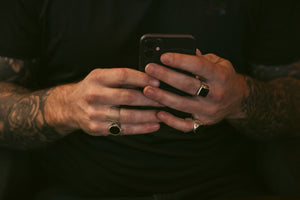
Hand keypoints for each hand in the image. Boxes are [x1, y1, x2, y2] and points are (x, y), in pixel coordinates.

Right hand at [45, 68, 161, 135]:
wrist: (70, 106)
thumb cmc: (92, 88)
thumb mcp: (101, 76)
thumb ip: (121, 77)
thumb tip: (150, 78)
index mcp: (97, 78)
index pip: (123, 76)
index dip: (142, 78)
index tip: (158, 82)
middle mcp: (94, 95)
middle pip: (128, 97)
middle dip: (150, 98)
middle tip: (167, 99)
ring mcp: (95, 114)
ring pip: (128, 116)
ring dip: (149, 115)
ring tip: (163, 114)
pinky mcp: (98, 128)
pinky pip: (123, 129)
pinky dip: (141, 128)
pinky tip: (154, 125)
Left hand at [143, 52, 248, 131]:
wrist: (238, 100)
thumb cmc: (223, 78)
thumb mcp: (218, 63)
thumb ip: (201, 58)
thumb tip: (181, 50)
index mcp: (221, 76)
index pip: (199, 66)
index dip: (180, 61)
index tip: (163, 56)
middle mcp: (216, 94)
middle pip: (187, 85)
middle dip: (166, 76)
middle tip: (149, 69)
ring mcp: (209, 110)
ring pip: (183, 105)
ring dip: (163, 97)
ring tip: (147, 90)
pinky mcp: (203, 122)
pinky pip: (185, 125)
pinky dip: (171, 121)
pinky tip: (159, 114)